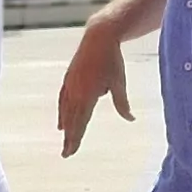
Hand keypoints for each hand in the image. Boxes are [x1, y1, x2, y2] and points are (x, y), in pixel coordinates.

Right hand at [58, 27, 131, 157]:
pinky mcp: (69, 78)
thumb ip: (122, 103)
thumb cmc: (112, 60)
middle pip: (71, 120)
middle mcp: (76, 92)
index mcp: (87, 95)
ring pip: (65, 111)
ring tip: (64, 137)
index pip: (80, 123)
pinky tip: (61, 120)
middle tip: (66, 154)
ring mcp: (70, 85)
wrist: (98, 37)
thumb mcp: (119, 83)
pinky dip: (62, 111)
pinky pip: (63, 100)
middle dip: (69, 137)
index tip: (71, 152)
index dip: (75, 139)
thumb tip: (130, 119)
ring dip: (65, 126)